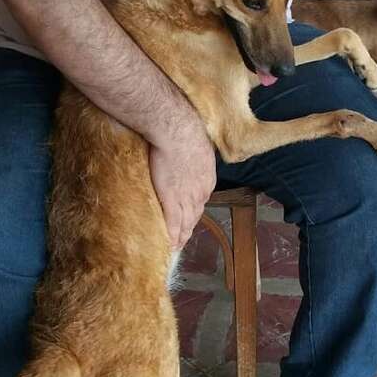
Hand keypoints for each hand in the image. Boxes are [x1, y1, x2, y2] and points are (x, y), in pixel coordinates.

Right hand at [149, 116, 216, 249]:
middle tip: (182, 239)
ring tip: (175, 245)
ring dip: (181, 236)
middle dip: (189, 228)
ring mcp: (187, 198)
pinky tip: (169, 245)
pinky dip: (171, 236)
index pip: (201, 200)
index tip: (189, 219)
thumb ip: (193, 154)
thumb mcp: (196, 145)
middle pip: (195, 215)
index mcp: (207, 179)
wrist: (178, 131)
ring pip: (186, 222)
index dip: (194, 211)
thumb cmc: (185, 131)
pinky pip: (173, 224)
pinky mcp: (172, 200)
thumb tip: (187, 151)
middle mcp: (201, 192)